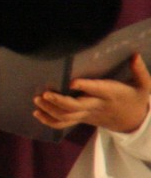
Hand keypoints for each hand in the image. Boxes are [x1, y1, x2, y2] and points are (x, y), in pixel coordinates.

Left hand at [34, 54, 150, 133]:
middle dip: (59, 101)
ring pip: (68, 117)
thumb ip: (140, 70)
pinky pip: (65, 123)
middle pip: (77, 107)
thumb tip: (135, 54)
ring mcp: (88, 114)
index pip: (97, 90)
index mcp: (111, 94)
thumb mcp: (144, 86)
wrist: (134, 122)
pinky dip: (50, 121)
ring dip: (50, 110)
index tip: (71, 82)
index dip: (84, 86)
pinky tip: (37, 113)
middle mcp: (96, 105)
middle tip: (44, 94)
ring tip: (37, 100)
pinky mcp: (82, 118)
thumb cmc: (135, 99)